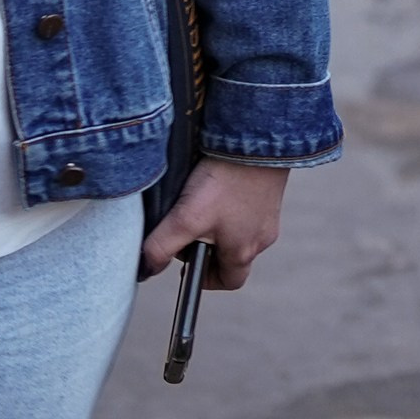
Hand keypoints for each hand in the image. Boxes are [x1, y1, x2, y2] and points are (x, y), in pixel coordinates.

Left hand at [141, 156, 290, 289]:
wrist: (257, 137)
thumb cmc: (227, 178)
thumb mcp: (186, 217)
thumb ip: (161, 247)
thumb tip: (146, 268)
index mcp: (245, 251)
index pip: (228, 282)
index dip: (206, 277)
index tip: (189, 260)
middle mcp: (262, 236)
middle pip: (233, 254)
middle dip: (210, 245)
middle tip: (192, 224)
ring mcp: (270, 212)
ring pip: (241, 228)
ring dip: (221, 220)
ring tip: (204, 198)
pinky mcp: (272, 189)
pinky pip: (250, 204)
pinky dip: (234, 198)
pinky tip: (221, 181)